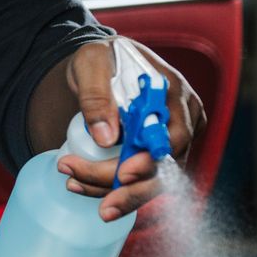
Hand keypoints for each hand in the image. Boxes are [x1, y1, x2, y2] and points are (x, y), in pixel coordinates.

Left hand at [55, 40, 205, 221]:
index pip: (173, 136)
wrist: (103, 65)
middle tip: (91, 197)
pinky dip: (114, 187)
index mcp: (172, 92)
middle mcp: (182, 118)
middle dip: (129, 188)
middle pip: (166, 167)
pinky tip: (82, 185)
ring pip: (153, 180)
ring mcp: (174, 138)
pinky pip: (143, 179)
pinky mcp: (159, 152)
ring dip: (116, 192)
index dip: (151, 160)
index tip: (124, 174)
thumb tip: (106, 138)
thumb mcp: (91, 64)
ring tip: (73, 185)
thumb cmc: (102, 58)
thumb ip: (97, 96)